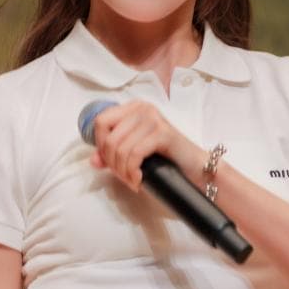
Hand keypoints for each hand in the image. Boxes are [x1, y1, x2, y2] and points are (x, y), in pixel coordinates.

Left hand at [89, 100, 205, 190]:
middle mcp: (142, 108)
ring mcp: (153, 118)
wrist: (195, 167)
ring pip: (121, 149)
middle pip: (109, 139)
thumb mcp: (134, 154)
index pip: (100, 122)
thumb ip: (112, 154)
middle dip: (113, 164)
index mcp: (133, 108)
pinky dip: (133, 172)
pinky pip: (135, 154)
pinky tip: (139, 180)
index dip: (100, 146)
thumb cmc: (166, 159)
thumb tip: (93, 160)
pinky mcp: (162, 132)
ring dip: (124, 172)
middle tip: (125, 177)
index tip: (111, 163)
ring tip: (133, 181)